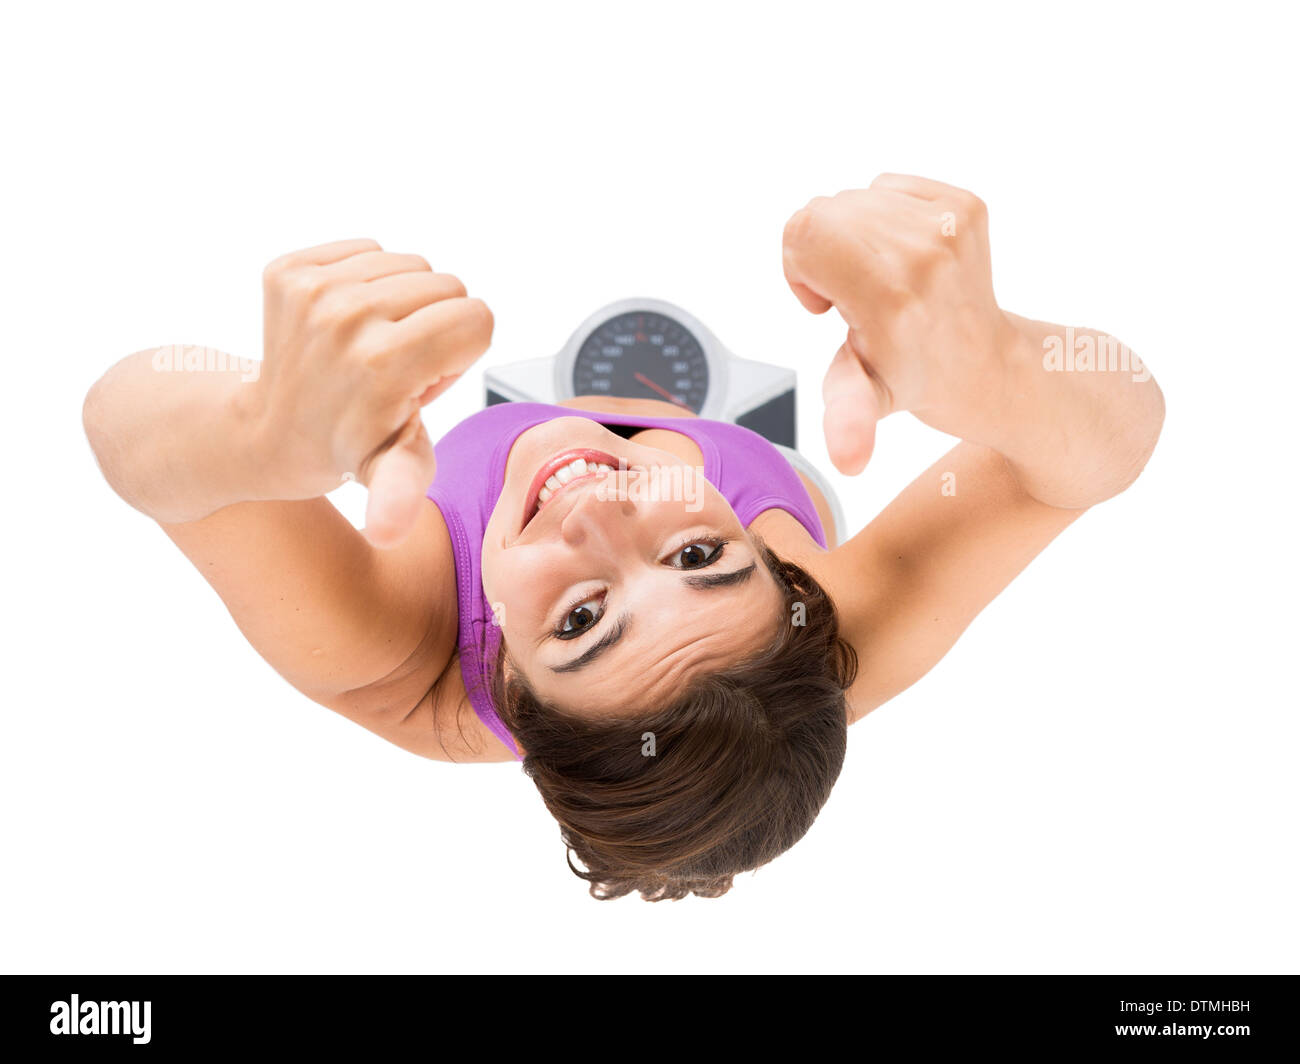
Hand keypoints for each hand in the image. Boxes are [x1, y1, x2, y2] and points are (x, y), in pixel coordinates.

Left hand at [249, 239, 492, 546]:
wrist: (268, 431)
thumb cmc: (348, 447)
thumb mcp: (392, 470)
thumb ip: (402, 490)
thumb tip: (384, 533)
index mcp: (384, 361)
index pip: (478, 318)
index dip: (461, 355)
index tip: (422, 385)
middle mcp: (347, 315)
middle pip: (449, 286)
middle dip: (436, 326)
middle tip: (397, 368)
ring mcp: (314, 288)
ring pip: (412, 265)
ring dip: (404, 303)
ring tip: (373, 345)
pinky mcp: (291, 269)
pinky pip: (369, 250)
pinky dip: (368, 281)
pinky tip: (348, 324)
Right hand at [781, 174, 1016, 474]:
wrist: (990, 367)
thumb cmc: (913, 380)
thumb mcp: (865, 400)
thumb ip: (847, 419)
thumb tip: (849, 462)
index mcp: (891, 297)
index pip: (804, 229)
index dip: (800, 268)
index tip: (828, 306)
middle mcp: (924, 253)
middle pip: (824, 211)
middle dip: (823, 253)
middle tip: (854, 298)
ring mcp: (950, 225)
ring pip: (854, 198)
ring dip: (853, 236)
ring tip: (881, 280)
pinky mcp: (967, 205)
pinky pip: (888, 187)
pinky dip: (885, 218)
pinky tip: (904, 261)